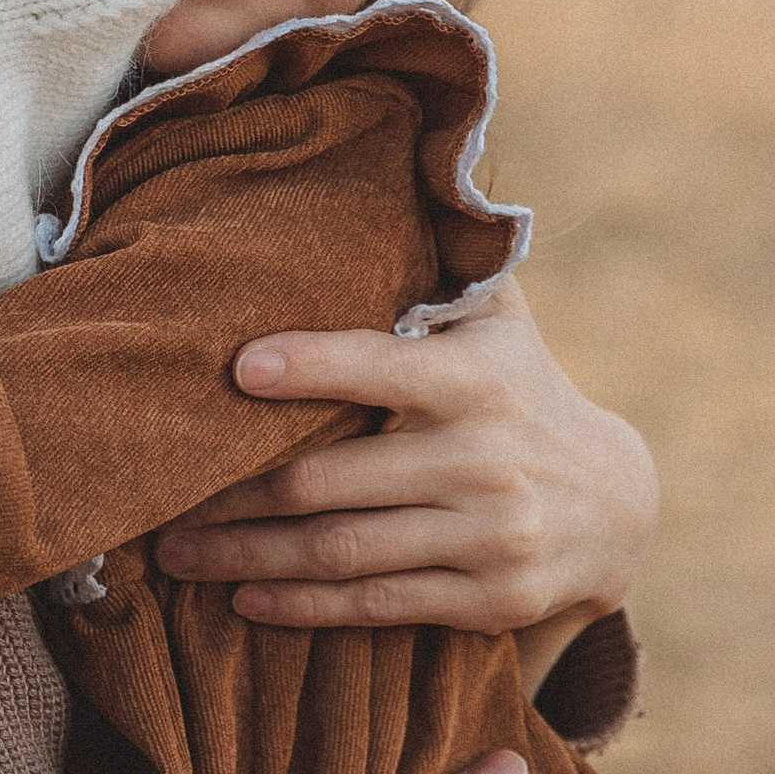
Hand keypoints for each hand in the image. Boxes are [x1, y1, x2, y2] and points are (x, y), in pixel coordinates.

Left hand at [157, 275, 656, 632]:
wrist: (618, 508)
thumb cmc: (518, 391)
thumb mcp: (497, 322)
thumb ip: (436, 262)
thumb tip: (378, 167)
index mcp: (476, 380)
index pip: (381, 368)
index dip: (311, 367)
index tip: (237, 367)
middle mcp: (485, 459)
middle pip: (331, 479)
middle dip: (234, 490)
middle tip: (156, 490)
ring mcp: (490, 536)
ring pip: (342, 551)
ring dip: (247, 556)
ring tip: (176, 552)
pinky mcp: (489, 599)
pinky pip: (376, 604)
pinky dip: (301, 606)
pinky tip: (242, 597)